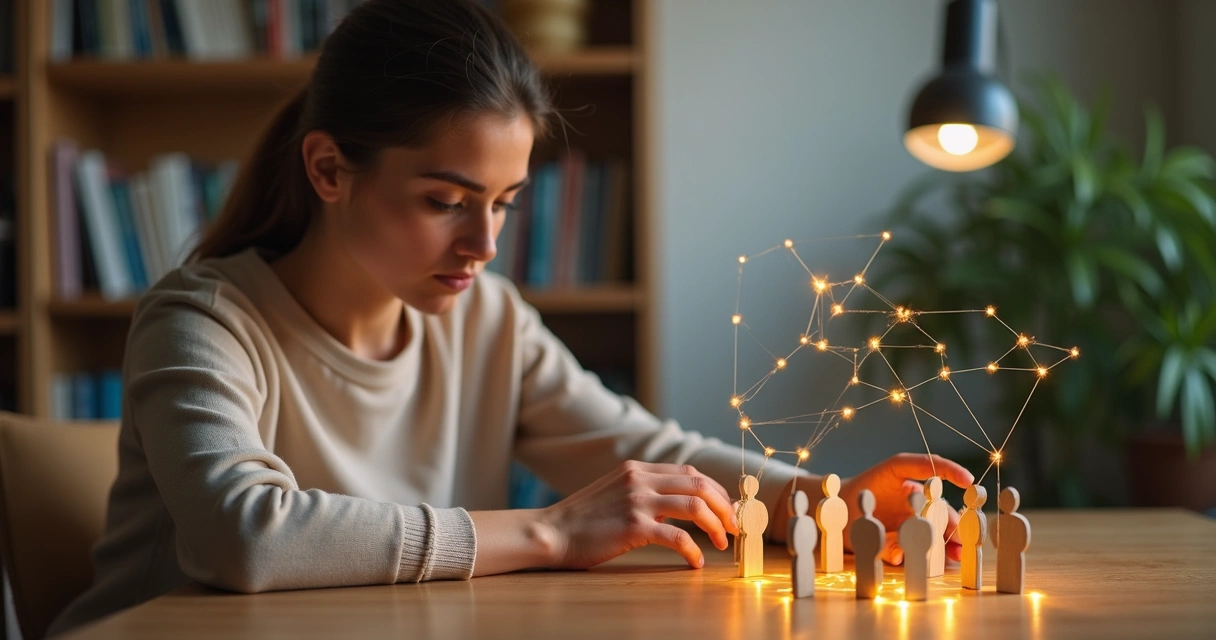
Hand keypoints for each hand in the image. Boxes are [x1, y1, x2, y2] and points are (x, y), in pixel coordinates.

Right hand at [539, 460, 738, 569]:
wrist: (550, 532)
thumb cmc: (582, 520)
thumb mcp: (615, 492)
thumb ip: (643, 492)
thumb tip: (680, 506)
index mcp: (637, 469)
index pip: (690, 473)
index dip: (716, 490)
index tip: (727, 508)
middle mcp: (640, 479)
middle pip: (700, 485)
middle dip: (724, 506)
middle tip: (733, 527)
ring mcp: (637, 501)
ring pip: (695, 507)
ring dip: (716, 525)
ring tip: (721, 543)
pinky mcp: (633, 526)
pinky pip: (677, 537)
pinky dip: (693, 551)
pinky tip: (695, 562)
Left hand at [768, 453, 972, 564]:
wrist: (831, 516)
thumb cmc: (841, 507)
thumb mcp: (854, 521)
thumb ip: (877, 537)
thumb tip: (900, 558)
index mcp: (894, 473)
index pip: (925, 464)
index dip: (948, 470)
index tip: (968, 481)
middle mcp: (907, 489)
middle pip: (936, 503)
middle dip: (952, 521)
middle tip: (962, 538)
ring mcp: (911, 507)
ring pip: (936, 520)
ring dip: (949, 537)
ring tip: (958, 554)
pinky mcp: (909, 523)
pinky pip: (927, 533)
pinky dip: (938, 545)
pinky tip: (946, 558)